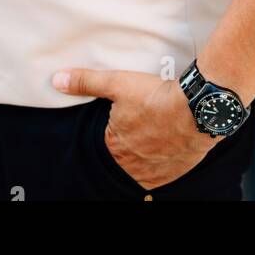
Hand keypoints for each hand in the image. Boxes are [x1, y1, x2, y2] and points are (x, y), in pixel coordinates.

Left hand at [52, 66, 215, 188]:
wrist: (197, 109)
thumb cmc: (156, 97)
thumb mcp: (117, 83)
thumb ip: (86, 83)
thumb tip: (58, 81)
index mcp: (114, 148)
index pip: (107, 142)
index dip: (116, 126)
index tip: (127, 115)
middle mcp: (132, 166)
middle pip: (125, 155)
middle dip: (131, 140)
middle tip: (143, 122)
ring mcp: (154, 173)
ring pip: (143, 166)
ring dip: (146, 152)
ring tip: (155, 131)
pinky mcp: (175, 173)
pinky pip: (163, 172)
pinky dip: (163, 160)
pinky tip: (167, 145)